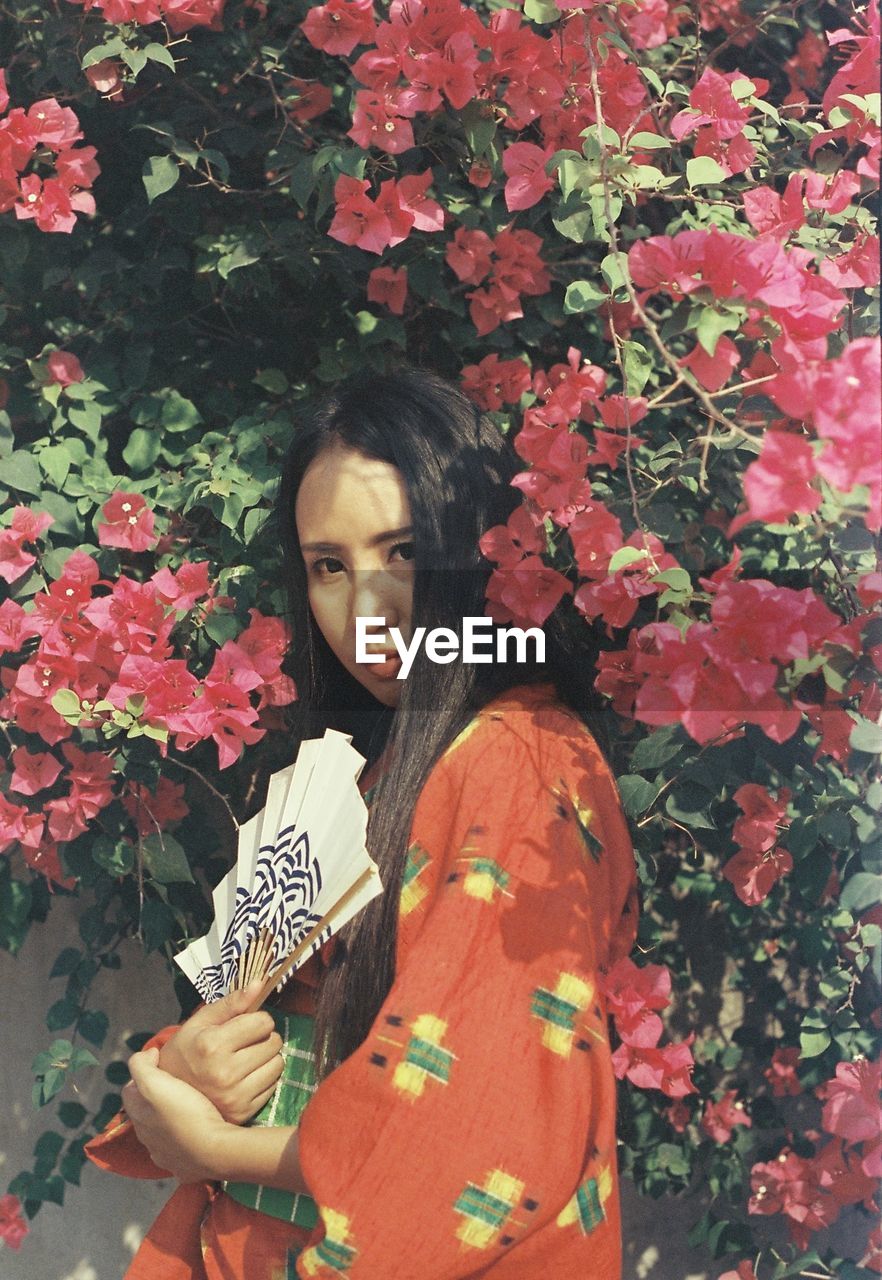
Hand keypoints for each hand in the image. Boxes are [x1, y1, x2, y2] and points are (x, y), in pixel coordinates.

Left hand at [124, 1047, 232, 1182]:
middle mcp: (146, 1139)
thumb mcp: (156, 1083)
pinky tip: (194, 1133)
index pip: (129, 1090)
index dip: (142, 1074)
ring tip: (187, 1107)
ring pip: (160, 1133)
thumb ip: (142, 1066)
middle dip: (154, 1098)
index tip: (161, 1063)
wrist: (213, 1151)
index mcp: (138, 1116)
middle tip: (175, 1083)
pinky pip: (178, 1151)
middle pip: (144, 1112)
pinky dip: (182, 1140)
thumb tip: (146, 1056)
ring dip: (168, 1120)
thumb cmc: (185, 1113)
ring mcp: (164, 1156)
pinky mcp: (183, 1168)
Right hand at [158, 982, 283, 1124]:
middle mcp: (225, 1072)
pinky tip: (246, 1077)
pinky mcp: (244, 1112)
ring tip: (247, 1058)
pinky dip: (264, 1077)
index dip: (257, 1019)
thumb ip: (231, 1002)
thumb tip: (260, 983)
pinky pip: (273, 1085)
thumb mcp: (201, 1021)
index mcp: (212, 1045)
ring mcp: (235, 1096)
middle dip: (264, 1037)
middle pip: (274, 1042)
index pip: (263, 1022)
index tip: (245, 1024)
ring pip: (278, 1064)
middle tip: (246, 1042)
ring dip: (267, 1057)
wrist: (170, 1096)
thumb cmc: (186, 1050)